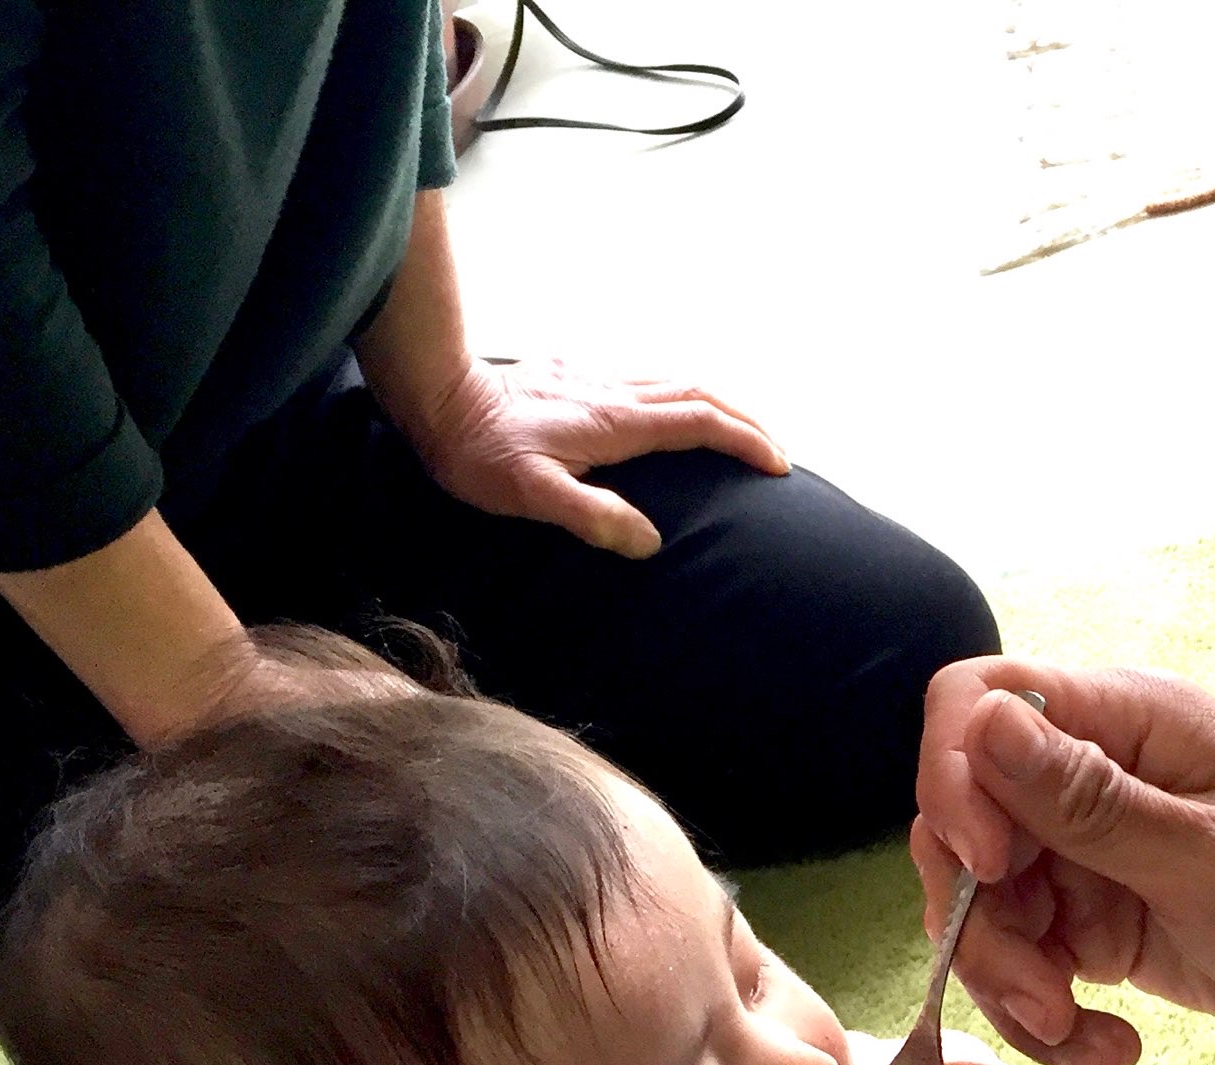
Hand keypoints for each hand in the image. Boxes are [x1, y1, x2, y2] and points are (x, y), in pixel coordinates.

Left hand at [398, 359, 787, 558]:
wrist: (437, 397)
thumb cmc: (480, 454)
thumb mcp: (533, 495)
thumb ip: (594, 516)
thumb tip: (651, 541)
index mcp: (616, 422)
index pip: (701, 423)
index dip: (745, 442)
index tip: (778, 466)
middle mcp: (614, 392)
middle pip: (700, 393)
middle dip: (746, 420)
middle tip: (775, 450)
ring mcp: (595, 379)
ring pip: (675, 380)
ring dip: (717, 404)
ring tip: (739, 431)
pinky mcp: (573, 374)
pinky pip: (644, 379)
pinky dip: (678, 395)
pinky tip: (671, 410)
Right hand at [909, 661, 1214, 1064]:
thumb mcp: (1209, 860)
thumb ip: (1090, 802)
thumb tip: (983, 728)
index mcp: (1127, 722)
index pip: (977, 706)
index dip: (957, 782)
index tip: (994, 871)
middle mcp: (1093, 776)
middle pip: (962, 825)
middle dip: (983, 921)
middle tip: (1044, 1000)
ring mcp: (1088, 853)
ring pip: (983, 908)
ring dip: (1013, 985)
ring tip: (1085, 1037)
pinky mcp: (1093, 921)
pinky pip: (1025, 963)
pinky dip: (1048, 1017)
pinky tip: (1108, 1047)